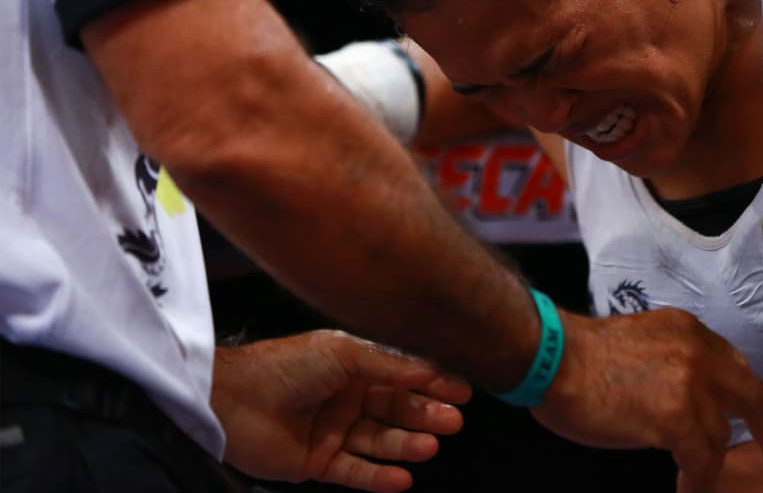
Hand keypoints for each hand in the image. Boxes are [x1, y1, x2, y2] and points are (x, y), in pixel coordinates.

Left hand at [211, 329, 470, 492]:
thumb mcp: (342, 354)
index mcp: (354, 366)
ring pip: (381, 441)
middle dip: (425, 415)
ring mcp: (334, 431)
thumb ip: (388, 364)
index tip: (463, 391)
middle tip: (453, 421)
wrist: (229, 401)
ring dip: (406, 445)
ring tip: (429, 447)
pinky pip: (356, 472)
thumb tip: (431, 369)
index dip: (433, 383)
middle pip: (397, 410)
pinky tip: (403, 478)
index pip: (403, 376)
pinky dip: (379, 477)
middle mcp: (348, 398)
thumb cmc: (285, 366)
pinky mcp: (318, 462)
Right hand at [532, 309, 762, 492]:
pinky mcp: (676, 417)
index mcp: (688, 330)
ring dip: (709, 463)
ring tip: (696, 482)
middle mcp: (698, 352)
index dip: (747, 395)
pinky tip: (688, 492)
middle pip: (750, 394)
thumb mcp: (640, 343)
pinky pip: (701, 460)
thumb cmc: (579, 356)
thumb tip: (684, 398)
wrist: (554, 358)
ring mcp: (690, 384)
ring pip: (719, 435)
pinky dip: (698, 482)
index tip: (759, 416)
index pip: (732, 365)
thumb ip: (671, 362)